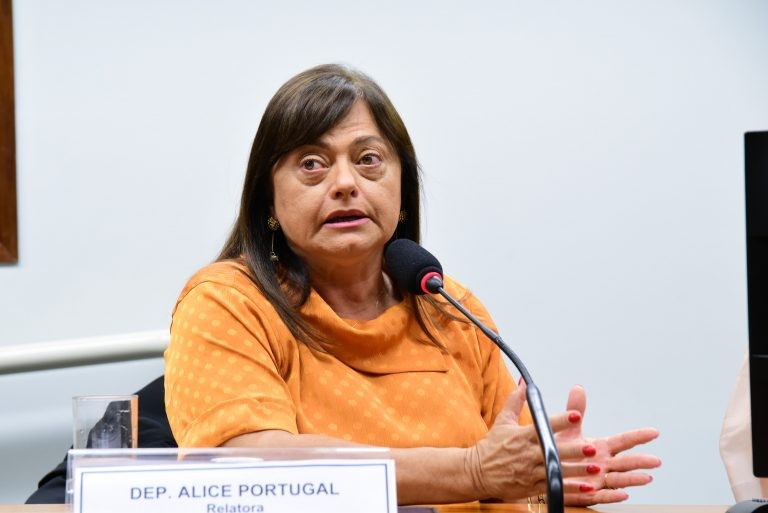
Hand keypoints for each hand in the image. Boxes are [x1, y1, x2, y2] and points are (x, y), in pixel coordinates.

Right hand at [464, 382, 612, 500]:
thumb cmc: (491, 446)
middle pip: (554, 451)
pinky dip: (571, 488)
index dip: (561, 421)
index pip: (544, 425)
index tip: (576, 416)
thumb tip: (524, 383)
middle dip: (573, 450)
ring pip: (557, 471)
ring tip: (595, 467)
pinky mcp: (532, 487)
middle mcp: (528, 453)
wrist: (477, 472)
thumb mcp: (502, 421)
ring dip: (577, 470)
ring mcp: (531, 472)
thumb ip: (515, 401)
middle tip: (591, 447)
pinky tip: (587, 487)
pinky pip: (554, 487)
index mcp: (522, 435)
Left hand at [556, 385, 661, 505]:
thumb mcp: (568, 429)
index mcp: (601, 449)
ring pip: (618, 479)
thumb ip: (575, 410)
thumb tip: (578, 389)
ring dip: (633, 479)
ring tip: (646, 478)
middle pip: (625, 462)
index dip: (638, 436)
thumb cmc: (561, 451)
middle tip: (656, 460)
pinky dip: (613, 495)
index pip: (623, 441)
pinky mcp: (588, 494)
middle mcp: (603, 465)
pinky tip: (623, 494)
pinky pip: (602, 496)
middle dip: (640, 461)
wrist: (547, 471)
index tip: (654, 432)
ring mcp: (598, 480)